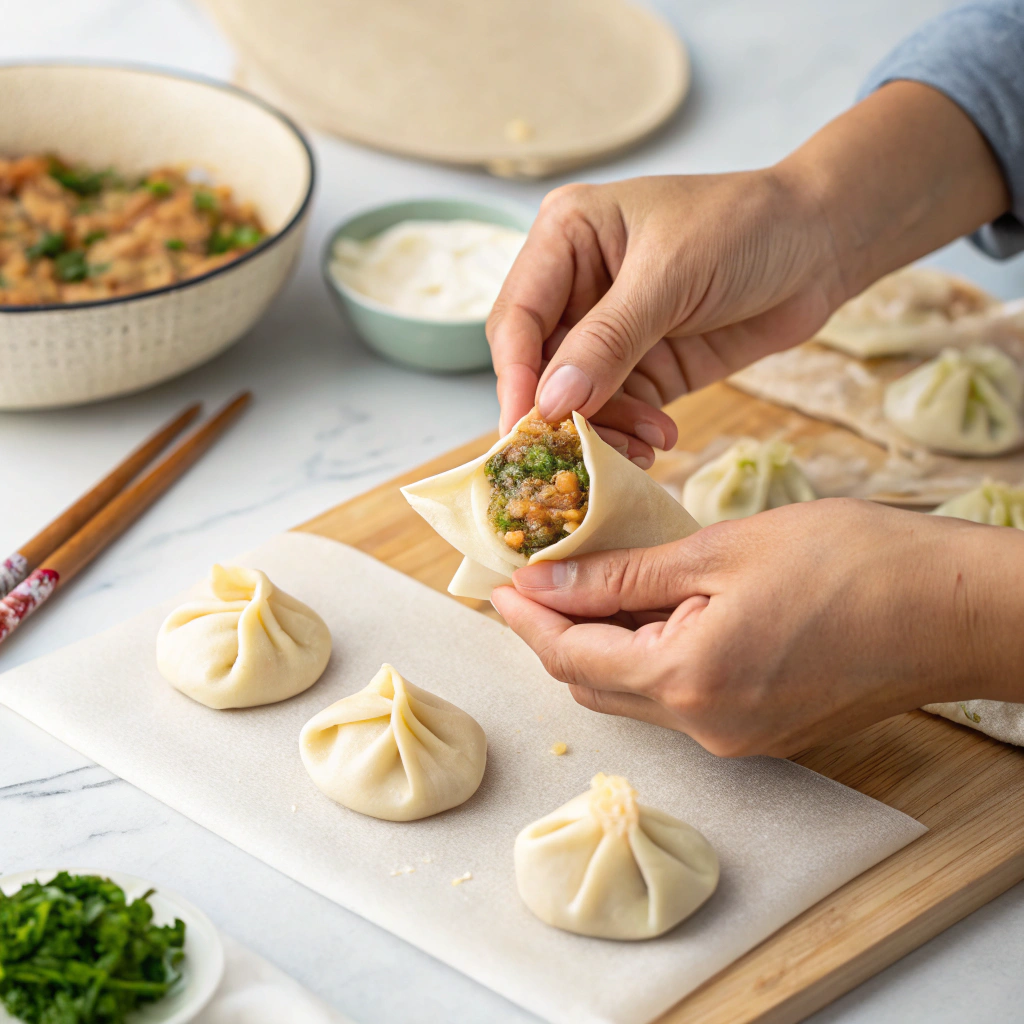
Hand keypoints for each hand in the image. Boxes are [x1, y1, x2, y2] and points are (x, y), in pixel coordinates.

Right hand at [486, 170, 841, 466]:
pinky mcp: (643, 367)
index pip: (517, 318)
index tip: (525, 429)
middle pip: (539, 367)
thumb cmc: (745, 227)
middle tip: (576, 459)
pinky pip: (618, 412)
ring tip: (639, 448)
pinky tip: (659, 440)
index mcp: (566, 238)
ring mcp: (609, 332)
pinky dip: (631, 434)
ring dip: (602, 431)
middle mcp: (575, 285)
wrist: (823, 244)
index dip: (515, 377)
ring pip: (577, 400)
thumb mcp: (671, 276)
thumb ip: (608, 341)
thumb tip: (551, 404)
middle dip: (561, 415)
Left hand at [490, 499, 1023, 757]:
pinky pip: (681, 700)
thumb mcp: (721, 551)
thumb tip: (550, 580)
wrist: (955, 608)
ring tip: (593, 584)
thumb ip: (624, 574)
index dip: (527, 622)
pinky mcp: (764, 733)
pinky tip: (656, 611)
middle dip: (558, 635)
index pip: (571, 661)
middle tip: (539, 578)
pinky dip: (652, 658)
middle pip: (596, 686)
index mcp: (689, 680)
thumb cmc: (851, 561)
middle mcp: (706, 728)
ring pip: (638, 695)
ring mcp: (738, 739)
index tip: (500, 586)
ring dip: (605, 646)